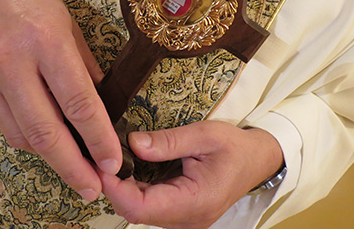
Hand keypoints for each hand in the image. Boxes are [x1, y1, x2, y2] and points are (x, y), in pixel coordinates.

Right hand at [0, 0, 121, 200]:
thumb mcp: (71, 28)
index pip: (77, 101)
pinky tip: (49, 146)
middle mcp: (18, 64)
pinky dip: (32, 143)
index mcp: (48, 43)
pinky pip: (8, 127)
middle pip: (47, 130)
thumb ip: (86, 69)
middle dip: (73, 166)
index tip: (112, 162)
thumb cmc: (36, 2)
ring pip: (24, 135)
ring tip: (75, 172)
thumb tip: (102, 107)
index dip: (98, 137)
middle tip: (93, 188)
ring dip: (52, 160)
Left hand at [100, 121, 283, 228]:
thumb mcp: (204, 135)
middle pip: (136, 212)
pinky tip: (126, 168)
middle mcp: (187, 218)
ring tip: (108, 160)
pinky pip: (149, 206)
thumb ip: (167, 141)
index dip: (115, 189)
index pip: (141, 207)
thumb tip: (132, 144)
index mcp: (195, 202)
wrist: (256, 161)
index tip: (99, 164)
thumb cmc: (235, 147)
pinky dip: (133, 189)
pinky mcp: (180, 212)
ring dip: (120, 188)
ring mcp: (183, 219)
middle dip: (112, 187)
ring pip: (139, 211)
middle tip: (97, 158)